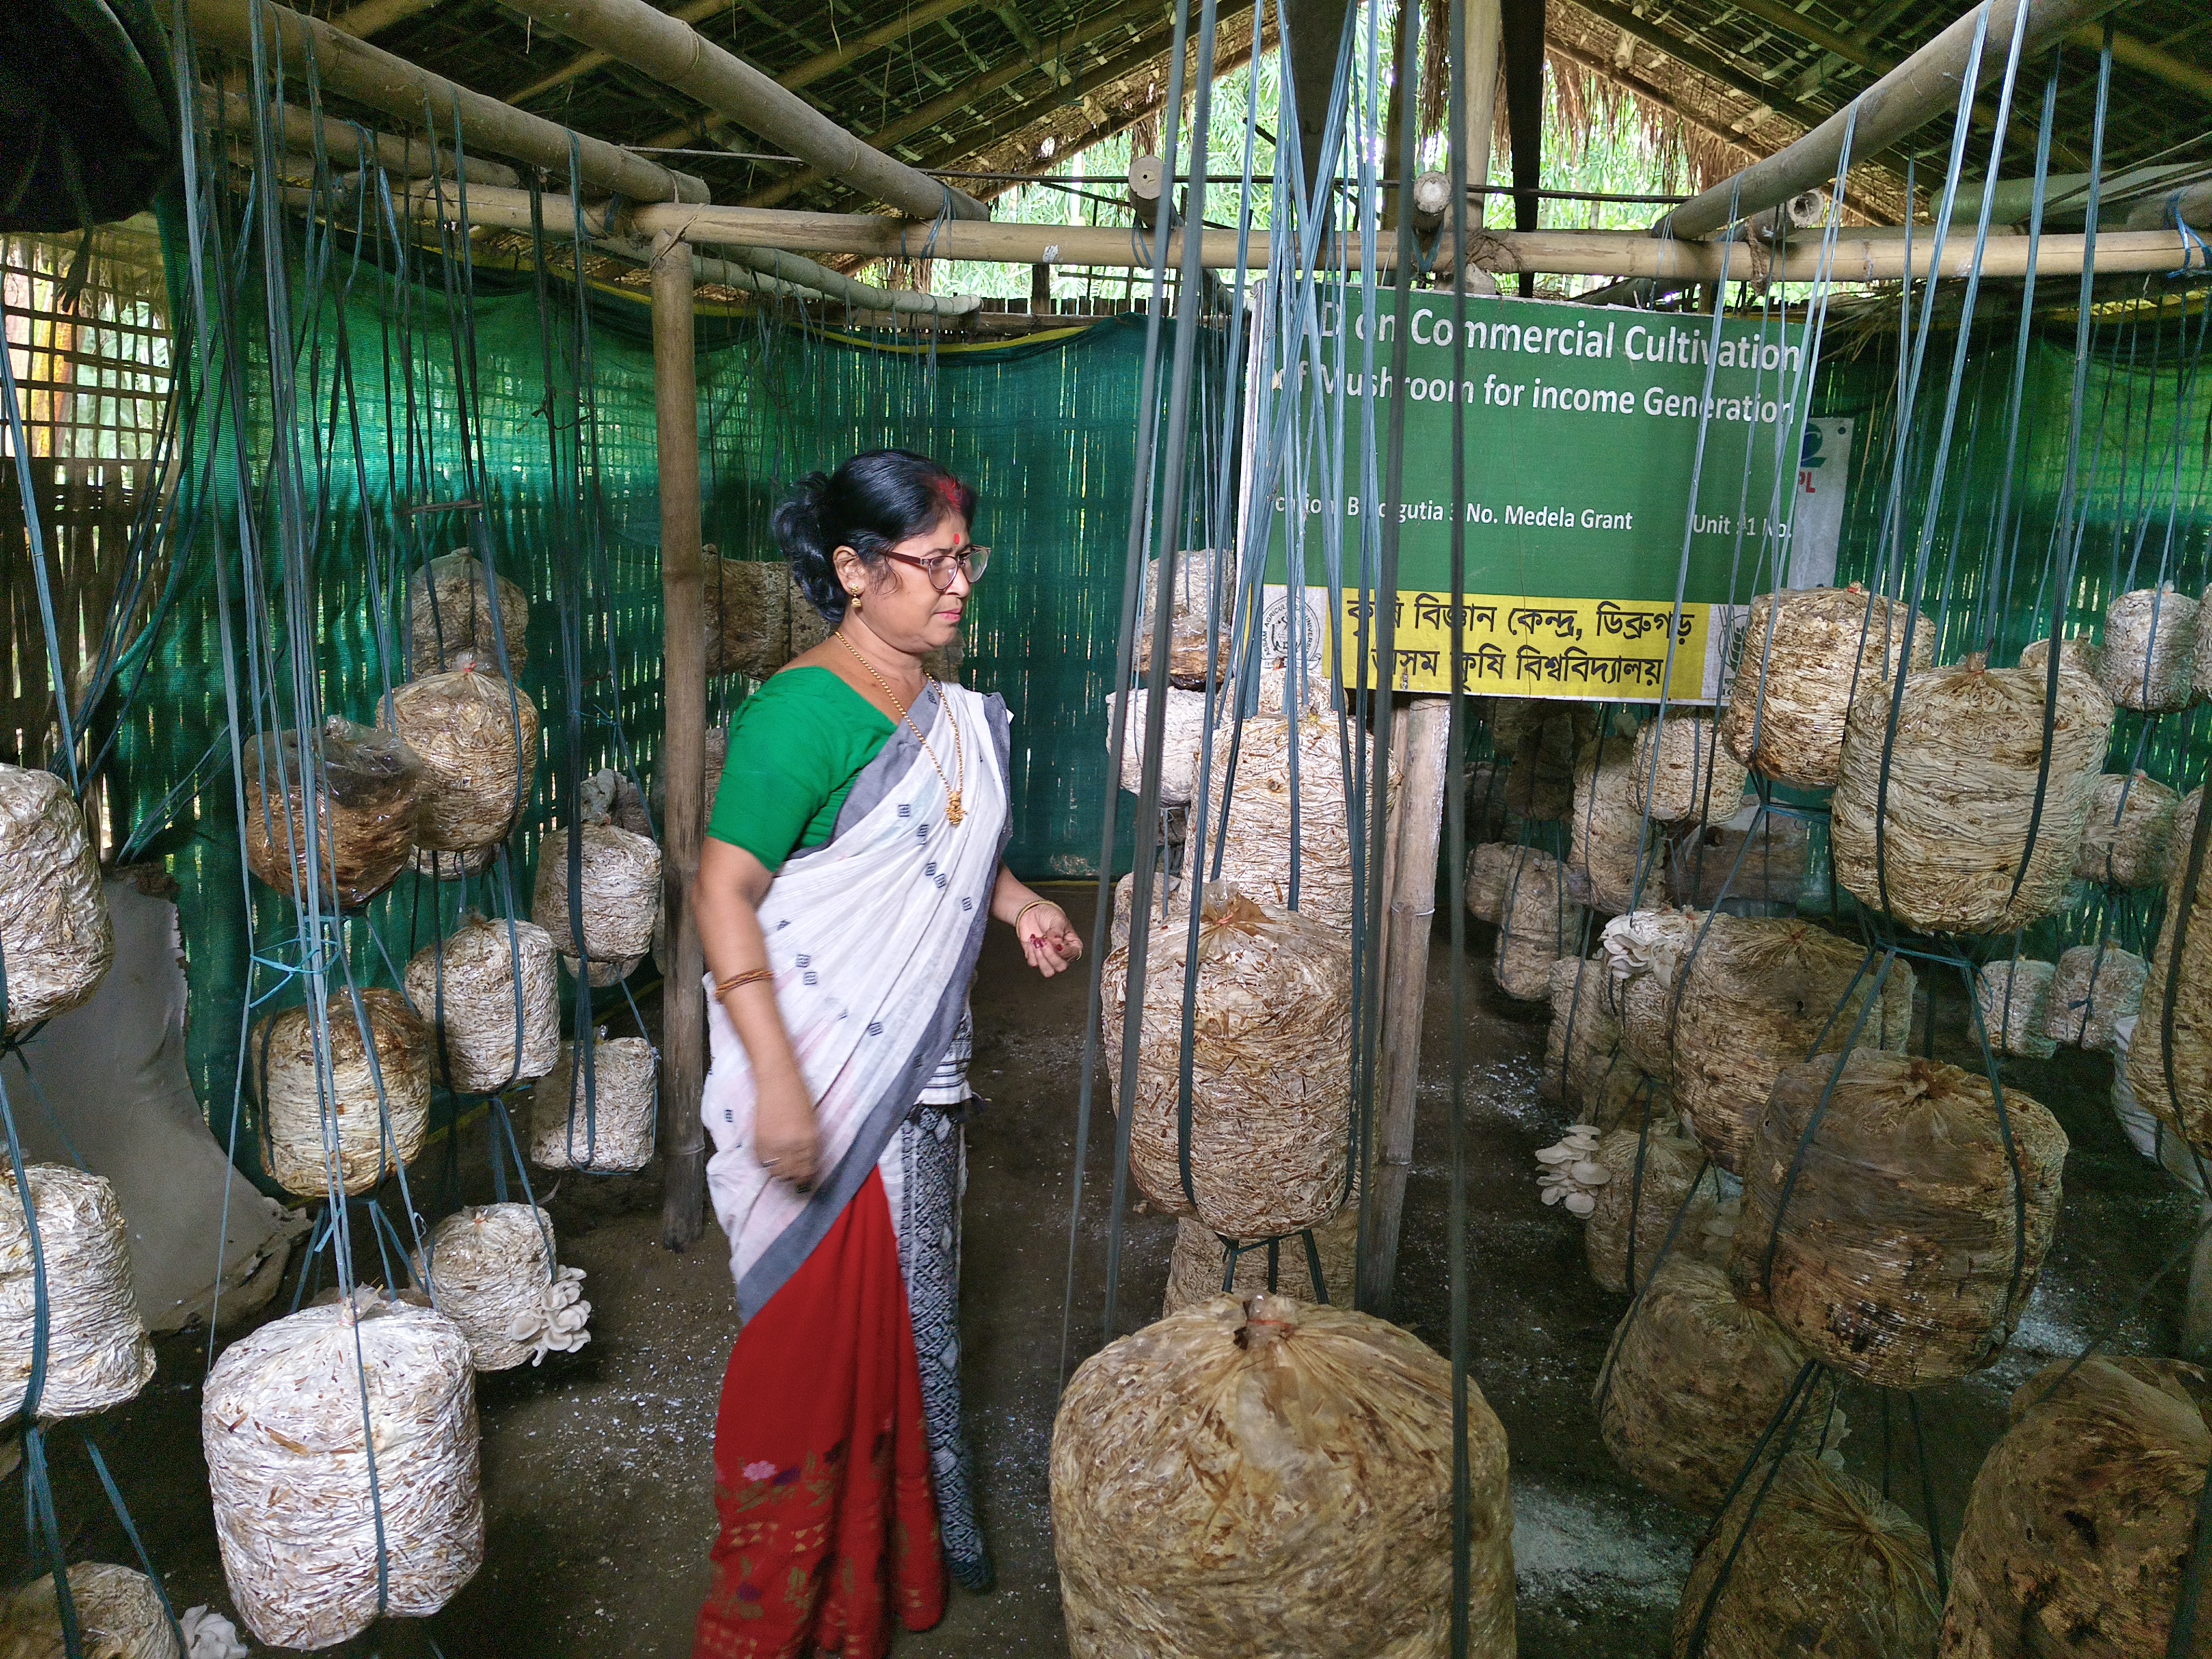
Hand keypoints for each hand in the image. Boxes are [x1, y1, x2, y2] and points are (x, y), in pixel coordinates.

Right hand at [752, 1067, 819, 1188]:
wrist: (778, 1081)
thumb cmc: (798, 1096)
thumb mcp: (811, 1122)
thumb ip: (809, 1143)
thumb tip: (806, 1161)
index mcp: (810, 1141)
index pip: (808, 1170)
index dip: (806, 1177)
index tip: (804, 1179)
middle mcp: (794, 1146)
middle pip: (793, 1174)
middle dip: (793, 1177)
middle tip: (792, 1175)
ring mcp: (775, 1144)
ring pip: (776, 1172)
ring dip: (779, 1172)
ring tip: (780, 1166)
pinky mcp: (760, 1140)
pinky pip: (762, 1162)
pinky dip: (766, 1163)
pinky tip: (769, 1158)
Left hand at [1016, 900, 1083, 978]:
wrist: (1031, 912)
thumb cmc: (1049, 915)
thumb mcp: (1057, 920)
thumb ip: (1058, 933)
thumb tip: (1057, 943)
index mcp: (1073, 945)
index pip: (1073, 955)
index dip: (1063, 951)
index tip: (1055, 942)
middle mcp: (1062, 955)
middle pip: (1061, 967)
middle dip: (1050, 956)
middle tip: (1044, 941)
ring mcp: (1049, 958)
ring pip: (1048, 971)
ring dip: (1041, 958)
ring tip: (1037, 943)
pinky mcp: (1036, 959)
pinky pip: (1034, 964)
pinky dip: (1031, 953)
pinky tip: (1032, 942)